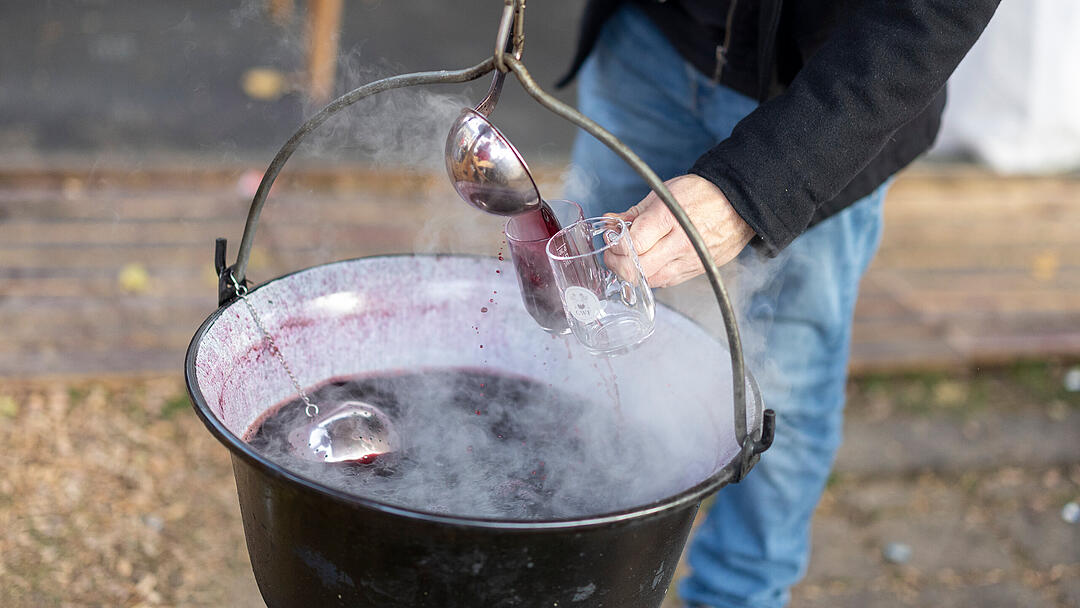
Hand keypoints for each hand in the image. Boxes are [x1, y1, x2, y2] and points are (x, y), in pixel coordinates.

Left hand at [606, 174, 754, 287]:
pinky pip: (666, 281)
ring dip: (633, 272)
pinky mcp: (696, 270)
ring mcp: (690, 260)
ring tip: (630, 257)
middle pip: (637, 268)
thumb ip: (634, 213)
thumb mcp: (663, 193)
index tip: (611, 239)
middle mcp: (681, 243)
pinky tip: (649, 262)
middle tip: (613, 254)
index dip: (614, 245)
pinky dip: (652, 275)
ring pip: (650, 280)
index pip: (632, 244)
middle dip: (617, 263)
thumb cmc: (701, 194)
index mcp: (670, 217)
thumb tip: (609, 222)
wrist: (739, 204)